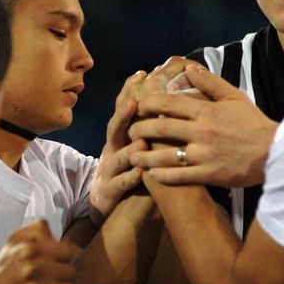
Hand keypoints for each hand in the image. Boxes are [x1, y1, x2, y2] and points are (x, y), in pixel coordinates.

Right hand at [89, 71, 148, 225]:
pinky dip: (128, 179)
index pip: (124, 111)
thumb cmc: (138, 172)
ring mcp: (110, 170)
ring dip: (129, 149)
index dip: (130, 93)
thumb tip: (173, 96)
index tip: (142, 74)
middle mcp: (113, 150)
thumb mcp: (144, 146)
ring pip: (118, 157)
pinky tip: (138, 175)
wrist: (119, 209)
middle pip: (115, 129)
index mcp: (122, 137)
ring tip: (141, 142)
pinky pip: (119, 184)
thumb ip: (154, 124)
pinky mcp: (109, 191)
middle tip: (135, 102)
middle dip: (123, 115)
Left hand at [129, 65, 277, 186]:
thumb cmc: (253, 123)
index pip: (170, 104)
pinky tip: (152, 175)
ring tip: (133, 156)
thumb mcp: (234, 97)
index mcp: (207, 111)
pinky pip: (180, 176)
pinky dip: (163, 175)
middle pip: (162, 128)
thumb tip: (188, 68)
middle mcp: (202, 132)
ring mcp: (205, 154)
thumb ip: (209, 82)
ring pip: (166, 155)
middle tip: (131, 131)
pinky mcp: (210, 174)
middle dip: (141, 129)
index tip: (137, 105)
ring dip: (145, 156)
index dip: (149, 104)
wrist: (275, 152)